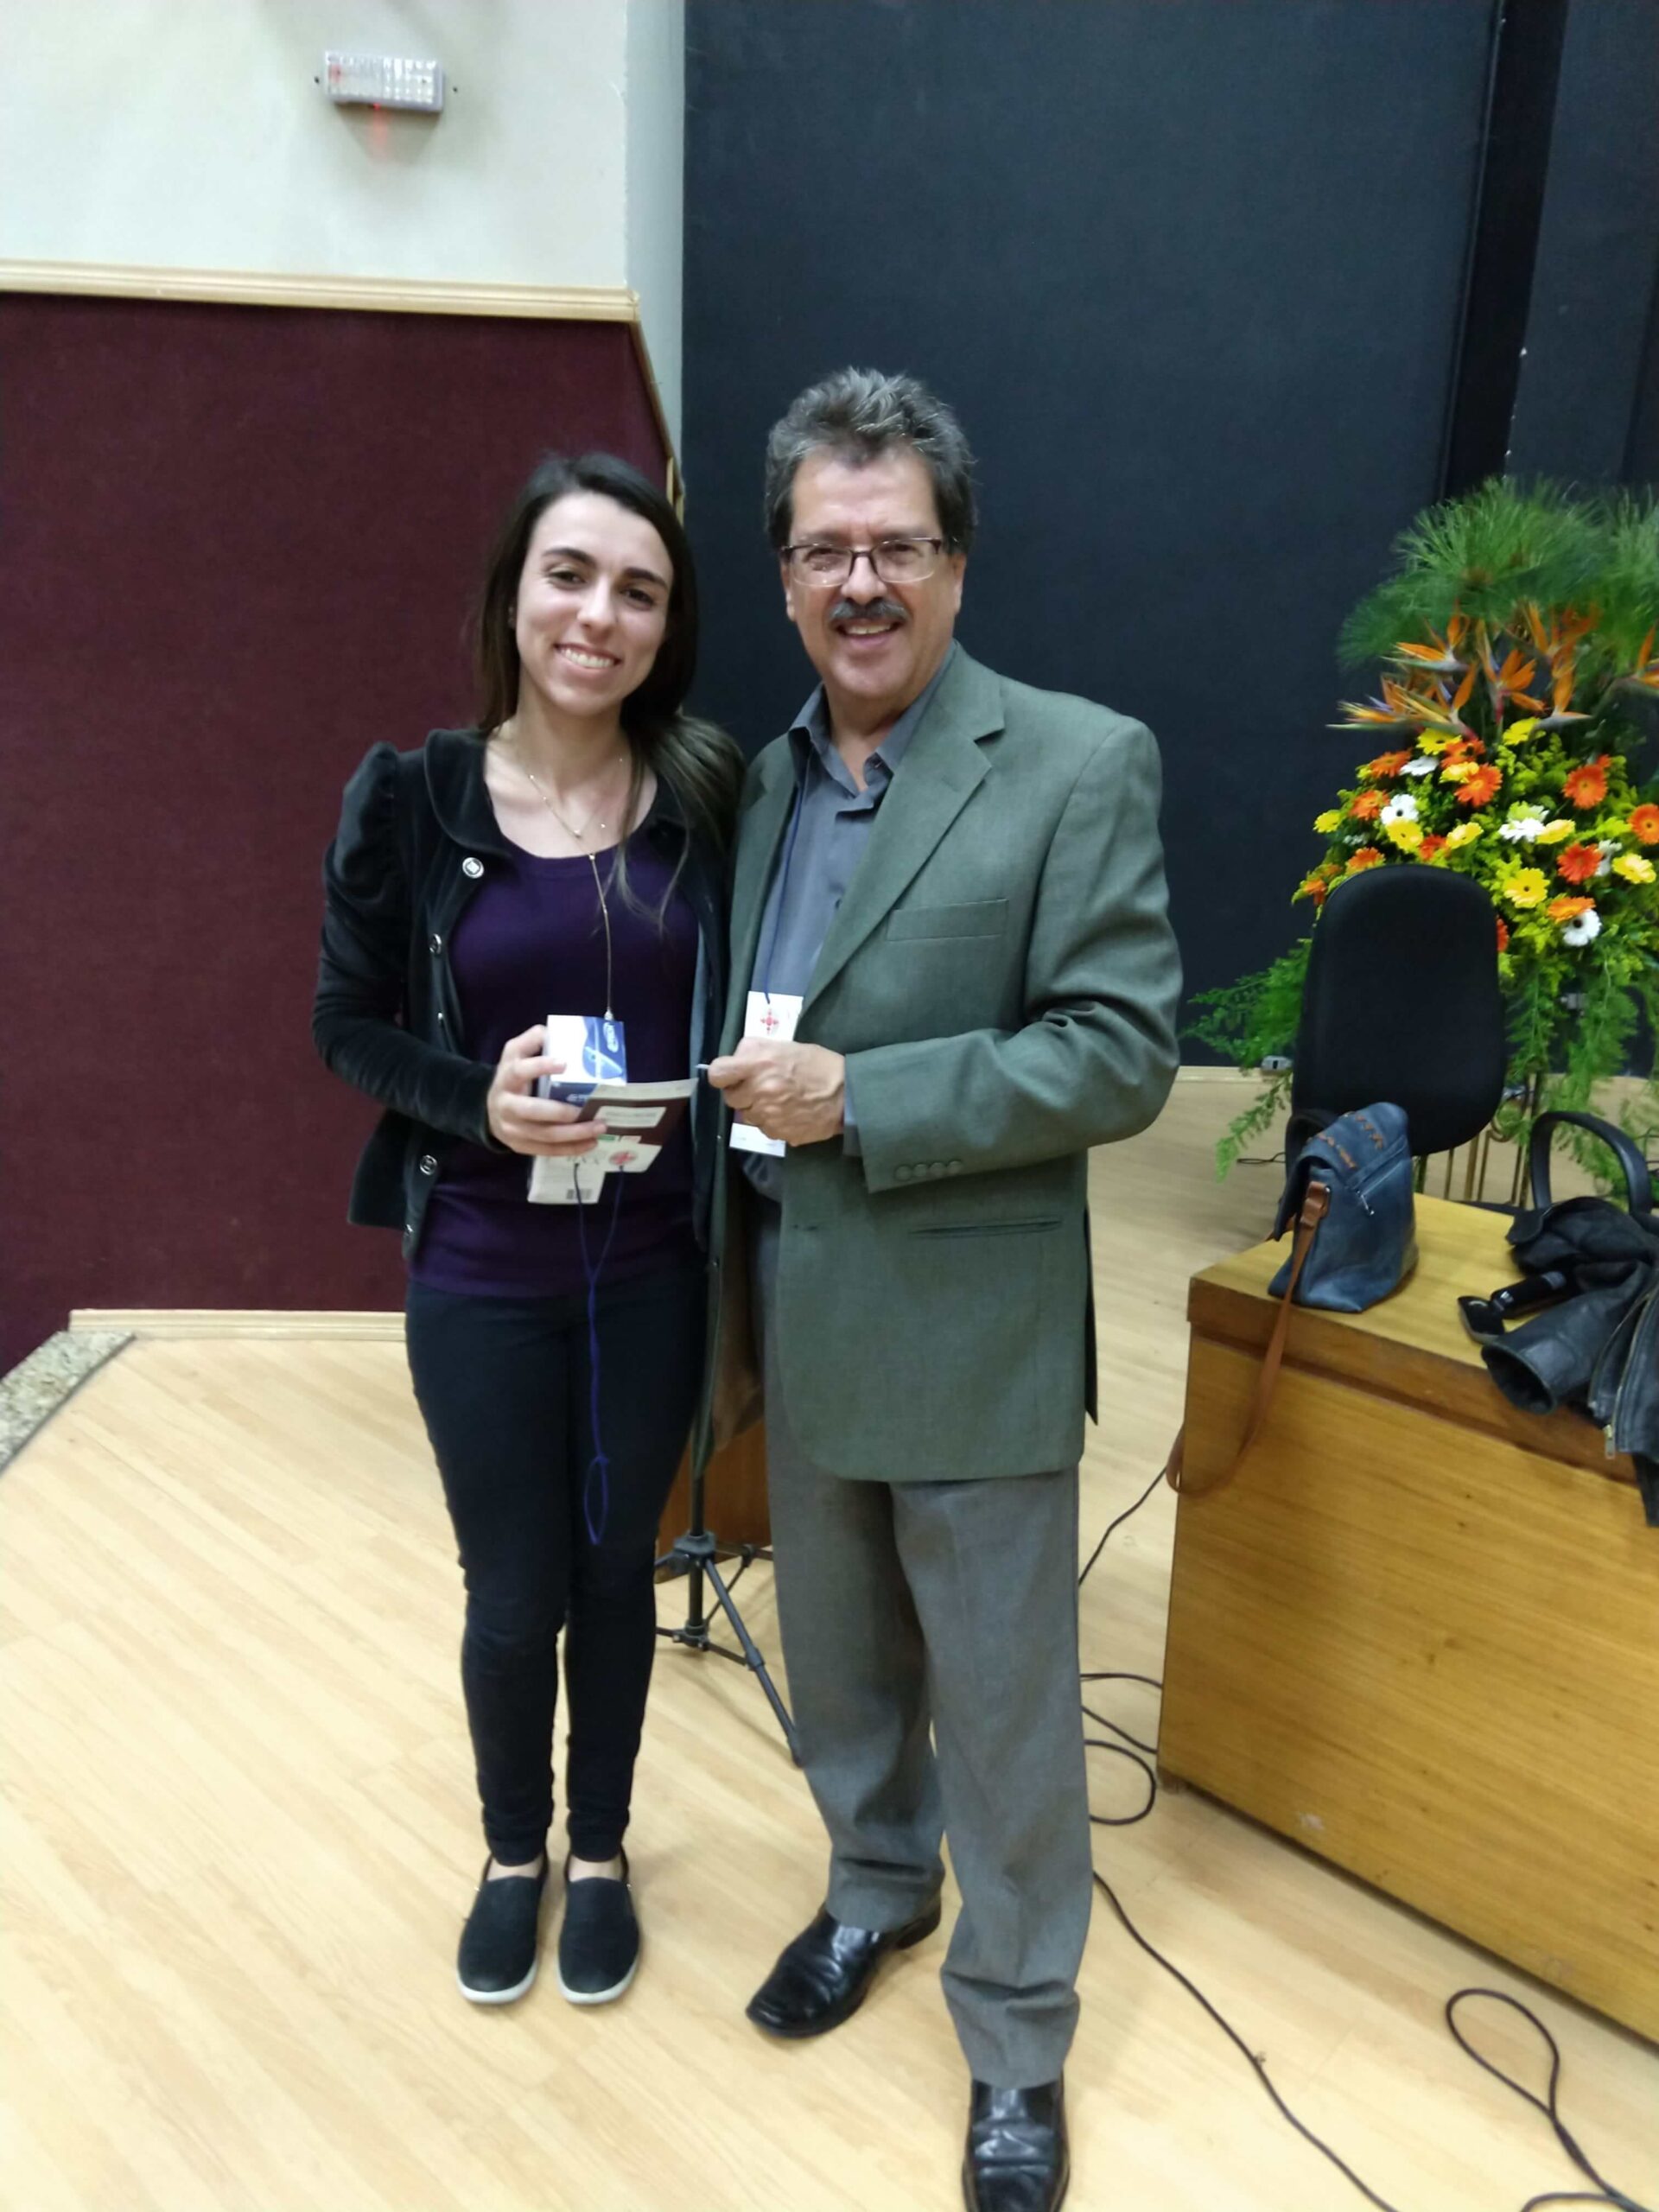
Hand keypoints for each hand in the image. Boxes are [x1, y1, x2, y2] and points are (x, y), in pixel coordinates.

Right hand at [487, 1024, 605, 1155]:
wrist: (489, 1108)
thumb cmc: (511, 1077)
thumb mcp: (514, 1054)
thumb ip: (531, 1041)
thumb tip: (552, 1032)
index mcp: (506, 1078)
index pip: (520, 1072)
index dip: (540, 1067)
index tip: (565, 1063)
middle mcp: (506, 1106)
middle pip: (533, 1111)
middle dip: (562, 1112)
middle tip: (589, 1109)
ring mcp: (513, 1129)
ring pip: (544, 1135)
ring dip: (574, 1134)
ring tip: (600, 1127)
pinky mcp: (521, 1146)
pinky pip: (547, 1150)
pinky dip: (570, 1149)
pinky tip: (591, 1144)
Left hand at [706, 1038, 844, 1145]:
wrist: (847, 1095)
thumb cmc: (817, 1064)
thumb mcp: (784, 1045)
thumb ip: (755, 1050)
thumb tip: (735, 1061)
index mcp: (758, 1064)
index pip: (717, 1074)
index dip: (723, 1074)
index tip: (731, 1075)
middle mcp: (759, 1091)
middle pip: (730, 1098)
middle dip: (742, 1092)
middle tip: (761, 1085)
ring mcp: (768, 1116)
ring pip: (747, 1115)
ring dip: (757, 1108)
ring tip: (779, 1099)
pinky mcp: (778, 1133)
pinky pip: (764, 1128)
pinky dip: (772, 1122)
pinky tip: (789, 1111)